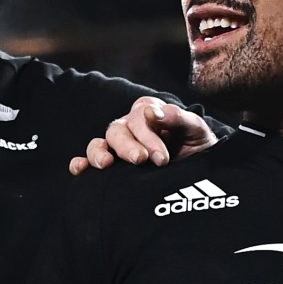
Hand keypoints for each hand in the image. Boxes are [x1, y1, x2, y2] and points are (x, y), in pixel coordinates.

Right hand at [70, 97, 218, 174]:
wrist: (202, 171)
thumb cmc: (198, 145)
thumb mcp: (195, 129)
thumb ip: (177, 118)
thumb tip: (151, 113)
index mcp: (148, 113)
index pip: (138, 118)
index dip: (147, 137)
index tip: (161, 158)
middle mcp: (129, 127)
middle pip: (117, 132)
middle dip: (128, 147)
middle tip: (142, 161)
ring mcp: (118, 146)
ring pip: (100, 144)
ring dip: (99, 153)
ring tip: (107, 164)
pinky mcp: (112, 165)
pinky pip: (88, 161)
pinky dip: (81, 164)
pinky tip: (79, 170)